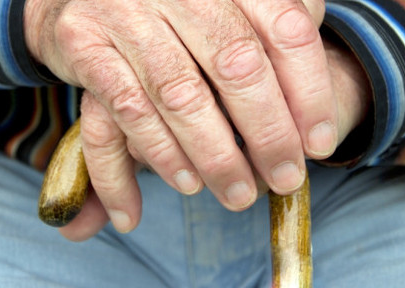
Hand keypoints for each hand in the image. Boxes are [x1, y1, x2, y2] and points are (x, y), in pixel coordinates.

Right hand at [24, 0, 333, 239]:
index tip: (319, 143)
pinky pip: (126, 111)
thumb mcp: (230, 8)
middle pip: (237, 65)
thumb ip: (272, 38)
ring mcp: (129, 14)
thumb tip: (312, 112)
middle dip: (268, 133)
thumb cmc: (176, 10)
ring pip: (181, 96)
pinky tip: (184, 184)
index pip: (286, 29)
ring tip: (236, 194)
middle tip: (285, 178)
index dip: (310, 91)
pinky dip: (158, 155)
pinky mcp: (85, 46)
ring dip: (214, 157)